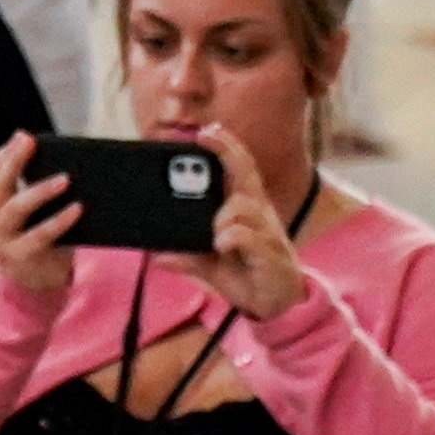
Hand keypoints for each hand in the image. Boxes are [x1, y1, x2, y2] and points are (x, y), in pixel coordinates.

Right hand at [0, 132, 83, 300]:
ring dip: (39, 191)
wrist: (31, 284)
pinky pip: (40, 236)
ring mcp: (4, 239)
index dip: (6, 153)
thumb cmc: (38, 238)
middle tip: (32, 141)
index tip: (24, 136)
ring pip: (15, 209)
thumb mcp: (33, 213)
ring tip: (65, 179)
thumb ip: (37, 188)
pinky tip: (78, 209)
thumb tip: (65, 162)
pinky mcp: (22, 256)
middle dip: (14, 161)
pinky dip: (59, 221)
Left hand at [185, 126, 316, 319]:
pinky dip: (229, 238)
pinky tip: (223, 247)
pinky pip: (245, 235)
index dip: (228, 148)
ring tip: (215, 238)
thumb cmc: (246, 275)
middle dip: (227, 154)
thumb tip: (156, 255)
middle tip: (206, 136)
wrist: (277, 304)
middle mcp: (260, 215)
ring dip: (221, 218)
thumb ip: (187, 257)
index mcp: (248, 211)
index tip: (209, 130)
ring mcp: (268, 232)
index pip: (242, 171)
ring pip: (241, 207)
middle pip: (245, 178)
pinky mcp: (271, 253)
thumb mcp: (210, 266)